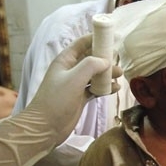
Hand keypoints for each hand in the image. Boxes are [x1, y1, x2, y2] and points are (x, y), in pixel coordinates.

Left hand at [0, 34, 121, 165]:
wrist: (45, 127)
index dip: (96, 39)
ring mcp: (76, 84)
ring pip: (95, 74)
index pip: (82, 43)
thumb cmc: (56, 100)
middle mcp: (71, 70)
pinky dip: (105, 87)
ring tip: (120, 75)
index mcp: (66, 60)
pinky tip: (115, 88)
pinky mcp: (80, 97)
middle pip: (91, 58)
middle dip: (105, 57)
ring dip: (107, 73)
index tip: (112, 38)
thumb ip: (91, 65)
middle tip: (119, 60)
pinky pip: (96, 88)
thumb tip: (106, 61)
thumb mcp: (74, 78)